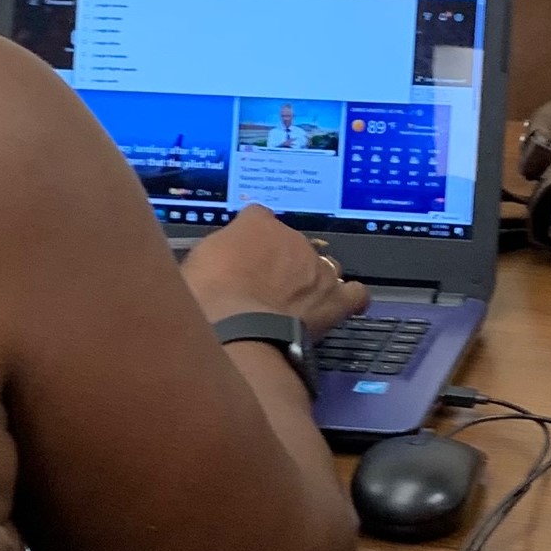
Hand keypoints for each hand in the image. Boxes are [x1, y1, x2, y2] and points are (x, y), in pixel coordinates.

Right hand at [181, 205, 369, 337]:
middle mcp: (293, 239)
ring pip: (323, 266)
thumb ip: (216, 252)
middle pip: (293, 245)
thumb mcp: (195, 262)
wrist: (237, 331)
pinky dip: (350, 299)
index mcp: (257, 224)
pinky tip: (342, 306)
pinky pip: (355, 294)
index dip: (253, 240)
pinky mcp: (334, 300)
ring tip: (296, 303)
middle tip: (264, 290)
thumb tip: (218, 260)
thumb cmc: (206, 298)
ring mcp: (318, 269)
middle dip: (283, 264)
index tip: (244, 259)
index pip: (259, 218)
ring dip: (313, 281)